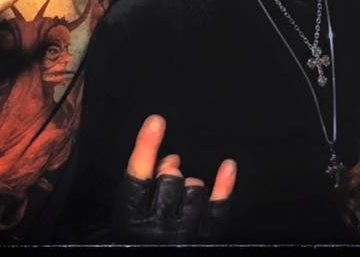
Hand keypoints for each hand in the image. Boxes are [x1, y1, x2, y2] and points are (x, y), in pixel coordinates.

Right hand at [114, 114, 236, 243]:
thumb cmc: (140, 236)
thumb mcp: (131, 211)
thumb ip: (145, 183)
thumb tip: (170, 158)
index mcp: (131, 216)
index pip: (138, 174)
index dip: (146, 146)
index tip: (156, 121)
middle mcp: (158, 226)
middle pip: (170, 178)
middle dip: (170, 173)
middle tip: (168, 175)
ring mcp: (185, 232)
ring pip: (195, 188)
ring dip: (190, 186)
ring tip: (182, 196)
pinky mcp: (207, 237)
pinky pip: (220, 205)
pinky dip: (225, 185)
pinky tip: (228, 166)